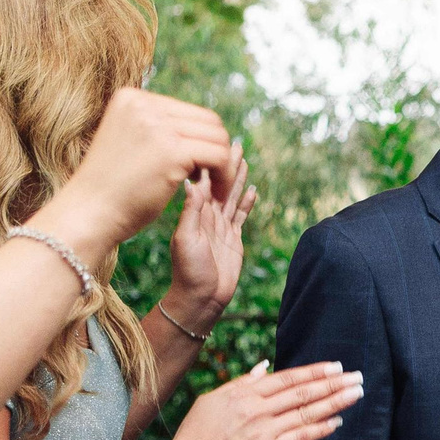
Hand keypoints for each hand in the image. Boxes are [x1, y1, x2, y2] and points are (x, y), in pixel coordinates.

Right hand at [40, 88, 237, 256]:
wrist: (88, 213)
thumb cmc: (111, 186)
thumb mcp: (130, 141)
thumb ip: (157, 127)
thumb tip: (205, 127)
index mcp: (132, 97)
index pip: (190, 112)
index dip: (201, 141)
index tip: (194, 167)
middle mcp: (144, 105)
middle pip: (209, 122)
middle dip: (215, 151)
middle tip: (208, 179)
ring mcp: (158, 126)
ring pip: (218, 138)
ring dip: (222, 166)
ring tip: (212, 188)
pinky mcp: (172, 150)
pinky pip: (220, 157)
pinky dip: (225, 177)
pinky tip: (217, 194)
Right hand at [162, 361, 362, 439]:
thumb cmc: (196, 435)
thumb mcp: (212, 400)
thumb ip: (241, 383)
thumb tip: (264, 366)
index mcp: (243, 394)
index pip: (287, 378)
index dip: (314, 372)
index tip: (336, 366)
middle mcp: (256, 410)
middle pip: (302, 392)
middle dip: (333, 383)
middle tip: (357, 376)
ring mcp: (263, 432)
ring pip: (306, 413)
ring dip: (334, 402)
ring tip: (356, 393)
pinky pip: (301, 438)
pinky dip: (320, 429)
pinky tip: (338, 422)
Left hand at [163, 142, 254, 331]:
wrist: (200, 299)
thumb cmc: (188, 272)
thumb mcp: (186, 239)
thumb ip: (192, 212)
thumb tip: (194, 183)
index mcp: (195, 212)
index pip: (204, 180)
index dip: (210, 160)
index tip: (215, 140)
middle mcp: (208, 215)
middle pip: (221, 182)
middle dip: (227, 162)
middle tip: (236, 141)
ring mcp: (221, 226)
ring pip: (232, 195)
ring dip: (238, 177)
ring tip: (244, 158)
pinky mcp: (233, 238)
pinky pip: (241, 215)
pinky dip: (247, 202)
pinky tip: (253, 189)